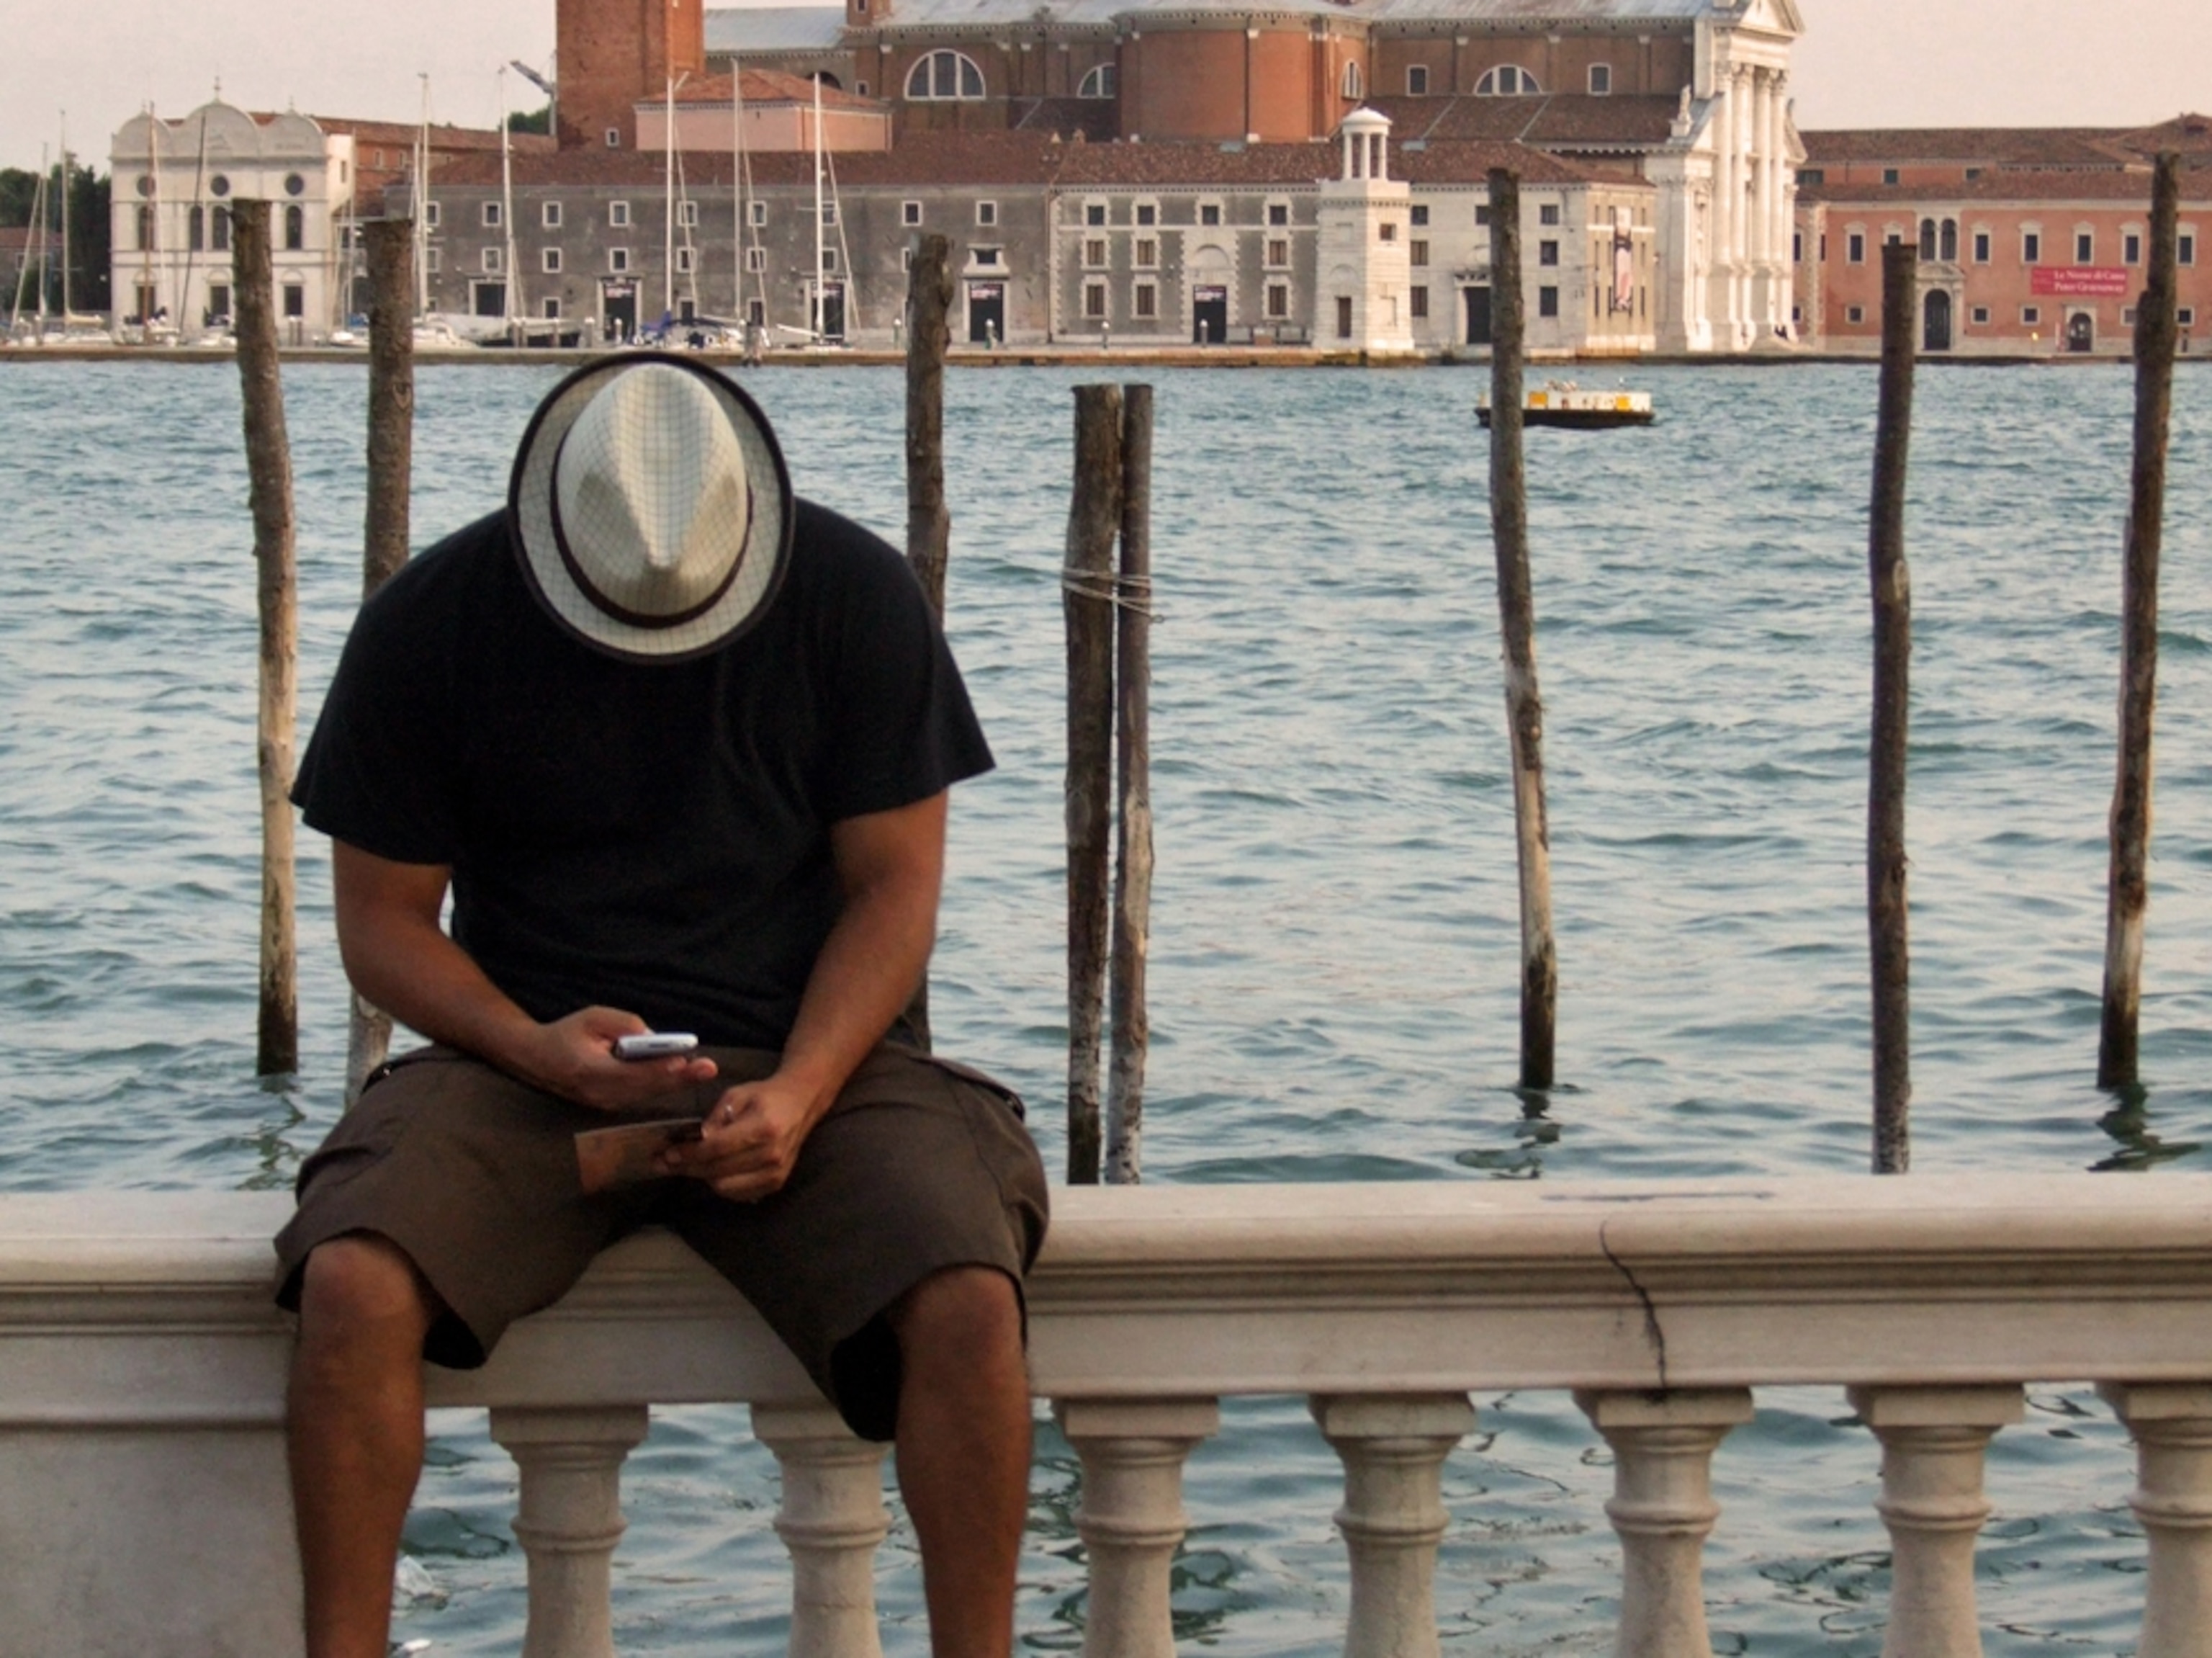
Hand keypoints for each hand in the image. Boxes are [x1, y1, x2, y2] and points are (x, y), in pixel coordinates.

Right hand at [512, 1006, 717, 1111]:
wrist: (537, 1059)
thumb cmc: (566, 1033)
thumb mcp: (592, 1018)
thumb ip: (623, 1025)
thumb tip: (654, 1037)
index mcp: (591, 1071)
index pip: (632, 1072)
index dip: (660, 1068)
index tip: (685, 1062)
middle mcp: (599, 1093)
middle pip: (646, 1088)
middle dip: (679, 1077)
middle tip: (708, 1068)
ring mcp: (604, 1103)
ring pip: (647, 1094)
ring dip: (675, 1083)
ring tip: (701, 1071)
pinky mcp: (609, 1105)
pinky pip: (641, 1095)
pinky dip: (662, 1085)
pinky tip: (682, 1075)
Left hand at [662, 1073, 830, 1200]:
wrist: (801, 1105)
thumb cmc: (765, 1096)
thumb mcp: (736, 1095)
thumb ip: (715, 1119)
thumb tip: (694, 1141)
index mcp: (763, 1128)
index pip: (717, 1148)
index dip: (690, 1154)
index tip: (668, 1153)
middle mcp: (772, 1155)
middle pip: (719, 1171)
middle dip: (689, 1168)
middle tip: (667, 1162)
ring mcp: (776, 1173)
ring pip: (725, 1187)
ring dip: (703, 1177)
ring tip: (687, 1166)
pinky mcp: (776, 1184)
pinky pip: (738, 1194)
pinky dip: (720, 1185)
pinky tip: (711, 1171)